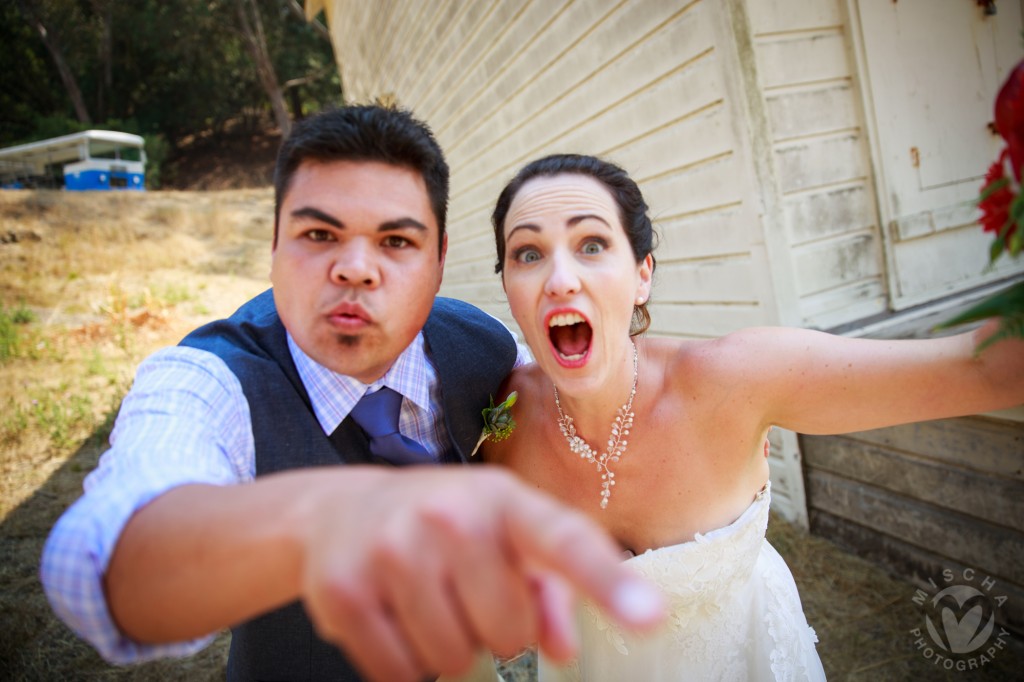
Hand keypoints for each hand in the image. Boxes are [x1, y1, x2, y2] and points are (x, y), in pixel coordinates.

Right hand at [298, 466, 664, 681]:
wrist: (338, 510)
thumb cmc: (447, 525)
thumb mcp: (504, 534)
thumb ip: (549, 588)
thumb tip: (565, 648)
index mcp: (504, 500)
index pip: (564, 542)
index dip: (608, 583)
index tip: (650, 616)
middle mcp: (449, 517)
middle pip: (509, 634)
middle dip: (497, 631)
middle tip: (469, 593)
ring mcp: (393, 551)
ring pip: (455, 660)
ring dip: (451, 649)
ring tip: (431, 602)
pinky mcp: (346, 593)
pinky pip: (402, 675)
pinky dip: (407, 665)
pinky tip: (396, 619)